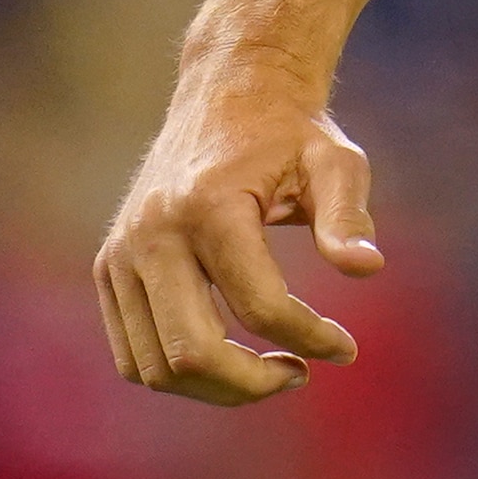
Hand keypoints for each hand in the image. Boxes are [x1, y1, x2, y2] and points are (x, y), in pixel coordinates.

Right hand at [93, 42, 381, 406]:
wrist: (228, 90)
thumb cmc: (291, 132)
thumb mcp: (335, 161)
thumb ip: (348, 215)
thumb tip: (368, 267)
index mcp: (209, 205)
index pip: (259, 306)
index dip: (310, 338)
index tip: (346, 348)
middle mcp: (152, 233)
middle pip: (191, 352)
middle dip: (252, 384)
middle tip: (300, 373)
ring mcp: (121, 253)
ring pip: (153, 367)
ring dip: (216, 388)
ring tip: (271, 369)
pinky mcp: (109, 267)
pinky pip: (133, 353)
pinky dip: (179, 373)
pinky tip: (230, 357)